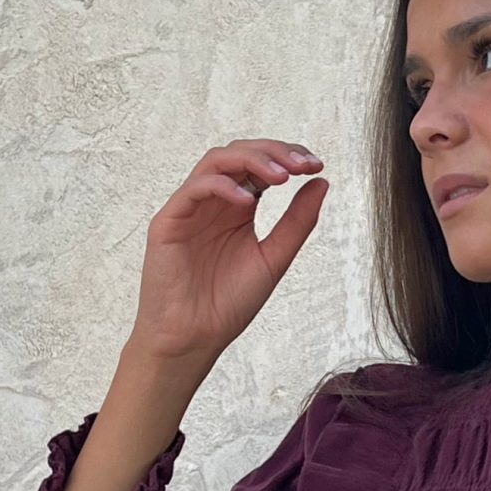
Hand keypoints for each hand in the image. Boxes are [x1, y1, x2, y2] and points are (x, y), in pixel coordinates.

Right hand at [131, 138, 327, 363]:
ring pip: (216, 160)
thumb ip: (297, 221)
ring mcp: (190, 208)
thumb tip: (321, 181)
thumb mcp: (274, 257)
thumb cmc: (228, 303)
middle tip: (303, 164)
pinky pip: (194, 189)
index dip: (288, 157)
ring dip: (251, 160)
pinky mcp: (169, 221)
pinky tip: (247, 201)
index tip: (316, 165)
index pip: (261, 165)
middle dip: (274, 152)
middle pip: (240, 153)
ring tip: (281, 176)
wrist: (194, 338)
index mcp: (238, 207)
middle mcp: (214, 201)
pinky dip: (222, 187)